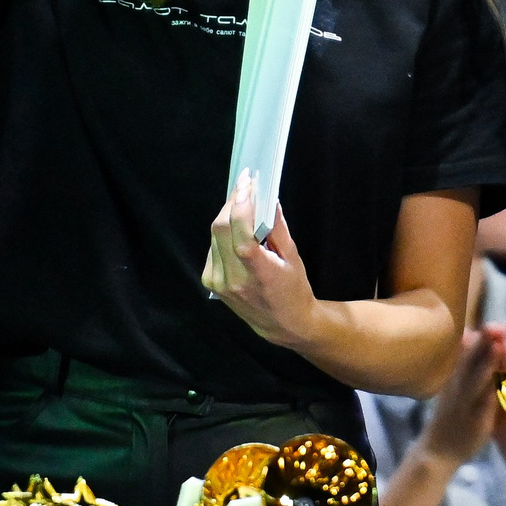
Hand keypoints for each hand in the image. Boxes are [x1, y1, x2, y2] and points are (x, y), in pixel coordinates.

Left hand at [205, 172, 323, 350]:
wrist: (283, 323)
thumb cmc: (294, 289)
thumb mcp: (292, 257)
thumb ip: (277, 228)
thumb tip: (267, 198)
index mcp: (257, 273)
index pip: (241, 234)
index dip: (241, 205)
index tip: (246, 182)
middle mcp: (233, 279)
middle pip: (221, 229)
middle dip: (232, 203)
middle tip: (245, 186)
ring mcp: (219, 283)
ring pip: (215, 236)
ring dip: (227, 216)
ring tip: (242, 204)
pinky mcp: (212, 283)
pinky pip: (213, 248)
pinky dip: (223, 233)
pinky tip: (236, 230)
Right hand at [416, 322, 505, 463]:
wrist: (436, 452)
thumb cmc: (448, 418)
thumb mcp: (451, 387)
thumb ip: (461, 363)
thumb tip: (467, 335)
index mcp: (456, 380)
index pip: (469, 355)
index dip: (482, 339)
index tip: (495, 324)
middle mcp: (459, 389)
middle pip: (472, 363)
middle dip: (485, 344)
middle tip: (497, 326)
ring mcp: (465, 404)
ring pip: (476, 381)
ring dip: (487, 363)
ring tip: (496, 346)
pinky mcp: (472, 421)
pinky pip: (482, 405)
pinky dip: (489, 392)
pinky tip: (498, 384)